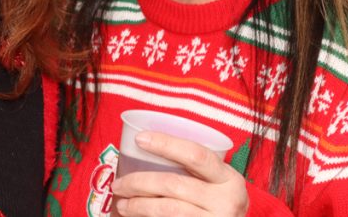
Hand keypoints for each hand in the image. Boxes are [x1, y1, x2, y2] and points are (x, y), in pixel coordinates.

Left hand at [111, 132, 247, 216]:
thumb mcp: (217, 183)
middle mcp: (226, 201)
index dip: (166, 144)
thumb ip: (194, 168)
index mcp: (229, 179)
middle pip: (173, 184)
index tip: (140, 139)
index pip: (195, 154)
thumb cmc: (219, 202)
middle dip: (139, 182)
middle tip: (118, 184)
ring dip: (138, 205)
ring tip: (121, 203)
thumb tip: (144, 147)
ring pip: (167, 209)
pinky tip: (136, 216)